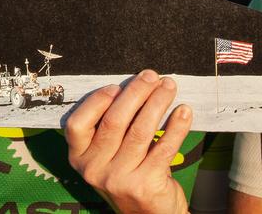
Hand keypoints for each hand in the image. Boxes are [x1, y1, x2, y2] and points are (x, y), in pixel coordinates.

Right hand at [64, 70, 191, 213]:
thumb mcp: (107, 155)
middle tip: (151, 76)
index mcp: (79, 158)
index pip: (77, 124)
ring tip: (169, 86)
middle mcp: (94, 170)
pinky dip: (176, 126)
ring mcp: (118, 179)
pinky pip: (163, 147)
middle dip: (135, 93)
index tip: (118, 85)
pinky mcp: (144, 185)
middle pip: (113, 121)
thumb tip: (131, 86)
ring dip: (157, 103)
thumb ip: (109, 128)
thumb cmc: (128, 175)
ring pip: (139, 130)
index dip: (97, 101)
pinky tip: (184, 111)